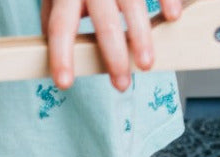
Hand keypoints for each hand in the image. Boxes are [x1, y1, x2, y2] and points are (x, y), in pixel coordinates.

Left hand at [41, 0, 182, 91]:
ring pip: (133, 4)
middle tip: (121, 85)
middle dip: (114, 55)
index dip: (61, 55)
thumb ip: (54, 23)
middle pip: (104, 21)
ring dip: (142, 36)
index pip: (60, 27)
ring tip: (147, 64)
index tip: (64, 83)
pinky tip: (171, 18)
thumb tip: (48, 59)